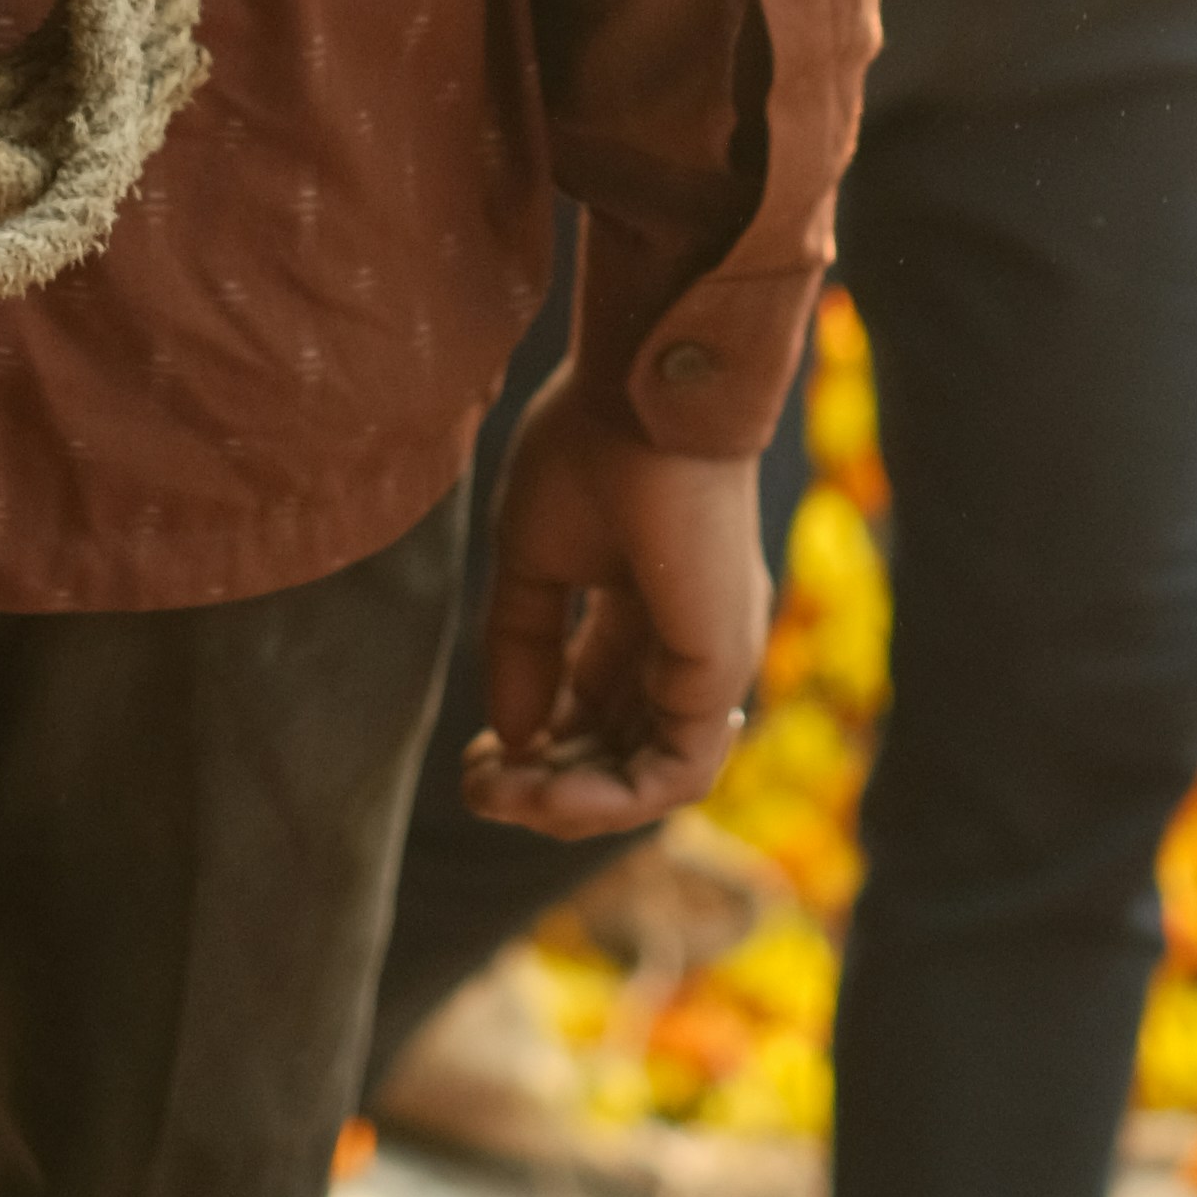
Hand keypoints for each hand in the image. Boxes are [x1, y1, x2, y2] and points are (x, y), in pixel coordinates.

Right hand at [458, 375, 771, 840]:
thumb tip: (514, 735)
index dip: (535, 743)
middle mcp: (684, 643)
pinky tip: (547, 791)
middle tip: (479, 789)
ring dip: (572, 803)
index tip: (476, 757)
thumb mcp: (532, 558)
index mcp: (644, 609)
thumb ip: (523, 646)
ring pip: (648, 775)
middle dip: (544, 783)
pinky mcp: (720, 668)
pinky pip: (676, 772)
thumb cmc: (590, 447)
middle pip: (617, 748)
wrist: (643, 393)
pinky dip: (612, 797)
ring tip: (505, 796)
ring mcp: (707, 660)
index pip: (594, 705)